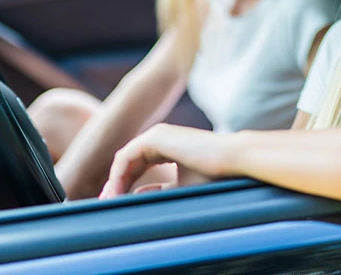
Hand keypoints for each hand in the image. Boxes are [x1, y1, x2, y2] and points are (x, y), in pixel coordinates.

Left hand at [99, 124, 234, 198]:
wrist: (233, 159)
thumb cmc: (215, 174)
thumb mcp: (183, 186)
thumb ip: (161, 190)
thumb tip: (137, 194)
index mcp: (167, 145)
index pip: (138, 165)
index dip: (126, 185)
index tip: (119, 204)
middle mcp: (159, 137)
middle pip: (128, 162)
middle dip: (116, 184)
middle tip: (107, 205)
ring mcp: (156, 134)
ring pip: (124, 159)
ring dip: (115, 181)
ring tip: (111, 203)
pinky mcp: (155, 137)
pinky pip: (126, 157)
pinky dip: (118, 176)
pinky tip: (117, 194)